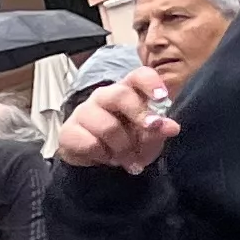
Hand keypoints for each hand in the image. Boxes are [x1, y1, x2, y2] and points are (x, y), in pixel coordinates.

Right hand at [54, 68, 179, 171]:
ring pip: (107, 126)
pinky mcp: (68, 132)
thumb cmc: (126, 142)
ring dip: (122, 148)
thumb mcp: (148, 138)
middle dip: (139, 115)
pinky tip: (105, 158)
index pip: (138, 75)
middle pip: (120, 95)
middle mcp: (104, 97)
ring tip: (125, 158)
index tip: (162, 98)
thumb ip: (158, 130)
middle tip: (149, 131)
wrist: (96, 163)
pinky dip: (103, 156)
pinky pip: (90, 143)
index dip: (151, 83)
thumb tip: (171, 127)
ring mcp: (84, 112)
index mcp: (127, 91)